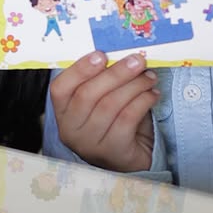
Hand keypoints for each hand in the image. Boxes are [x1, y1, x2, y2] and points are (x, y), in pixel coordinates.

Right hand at [48, 51, 157, 171]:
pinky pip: (127, 118)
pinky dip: (143, 101)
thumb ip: (102, 81)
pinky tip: (152, 94)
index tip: (101, 54)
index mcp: (63, 112)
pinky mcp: (113, 151)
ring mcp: (90, 143)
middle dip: (115, 73)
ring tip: (149, 77)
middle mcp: (71, 130)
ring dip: (134, 86)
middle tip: (137, 60)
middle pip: (88, 95)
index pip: (60, 88)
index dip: (79, 69)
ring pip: (110, 105)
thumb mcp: (101, 101)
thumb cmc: (114, 123)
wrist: (130, 159)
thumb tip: (120, 53)